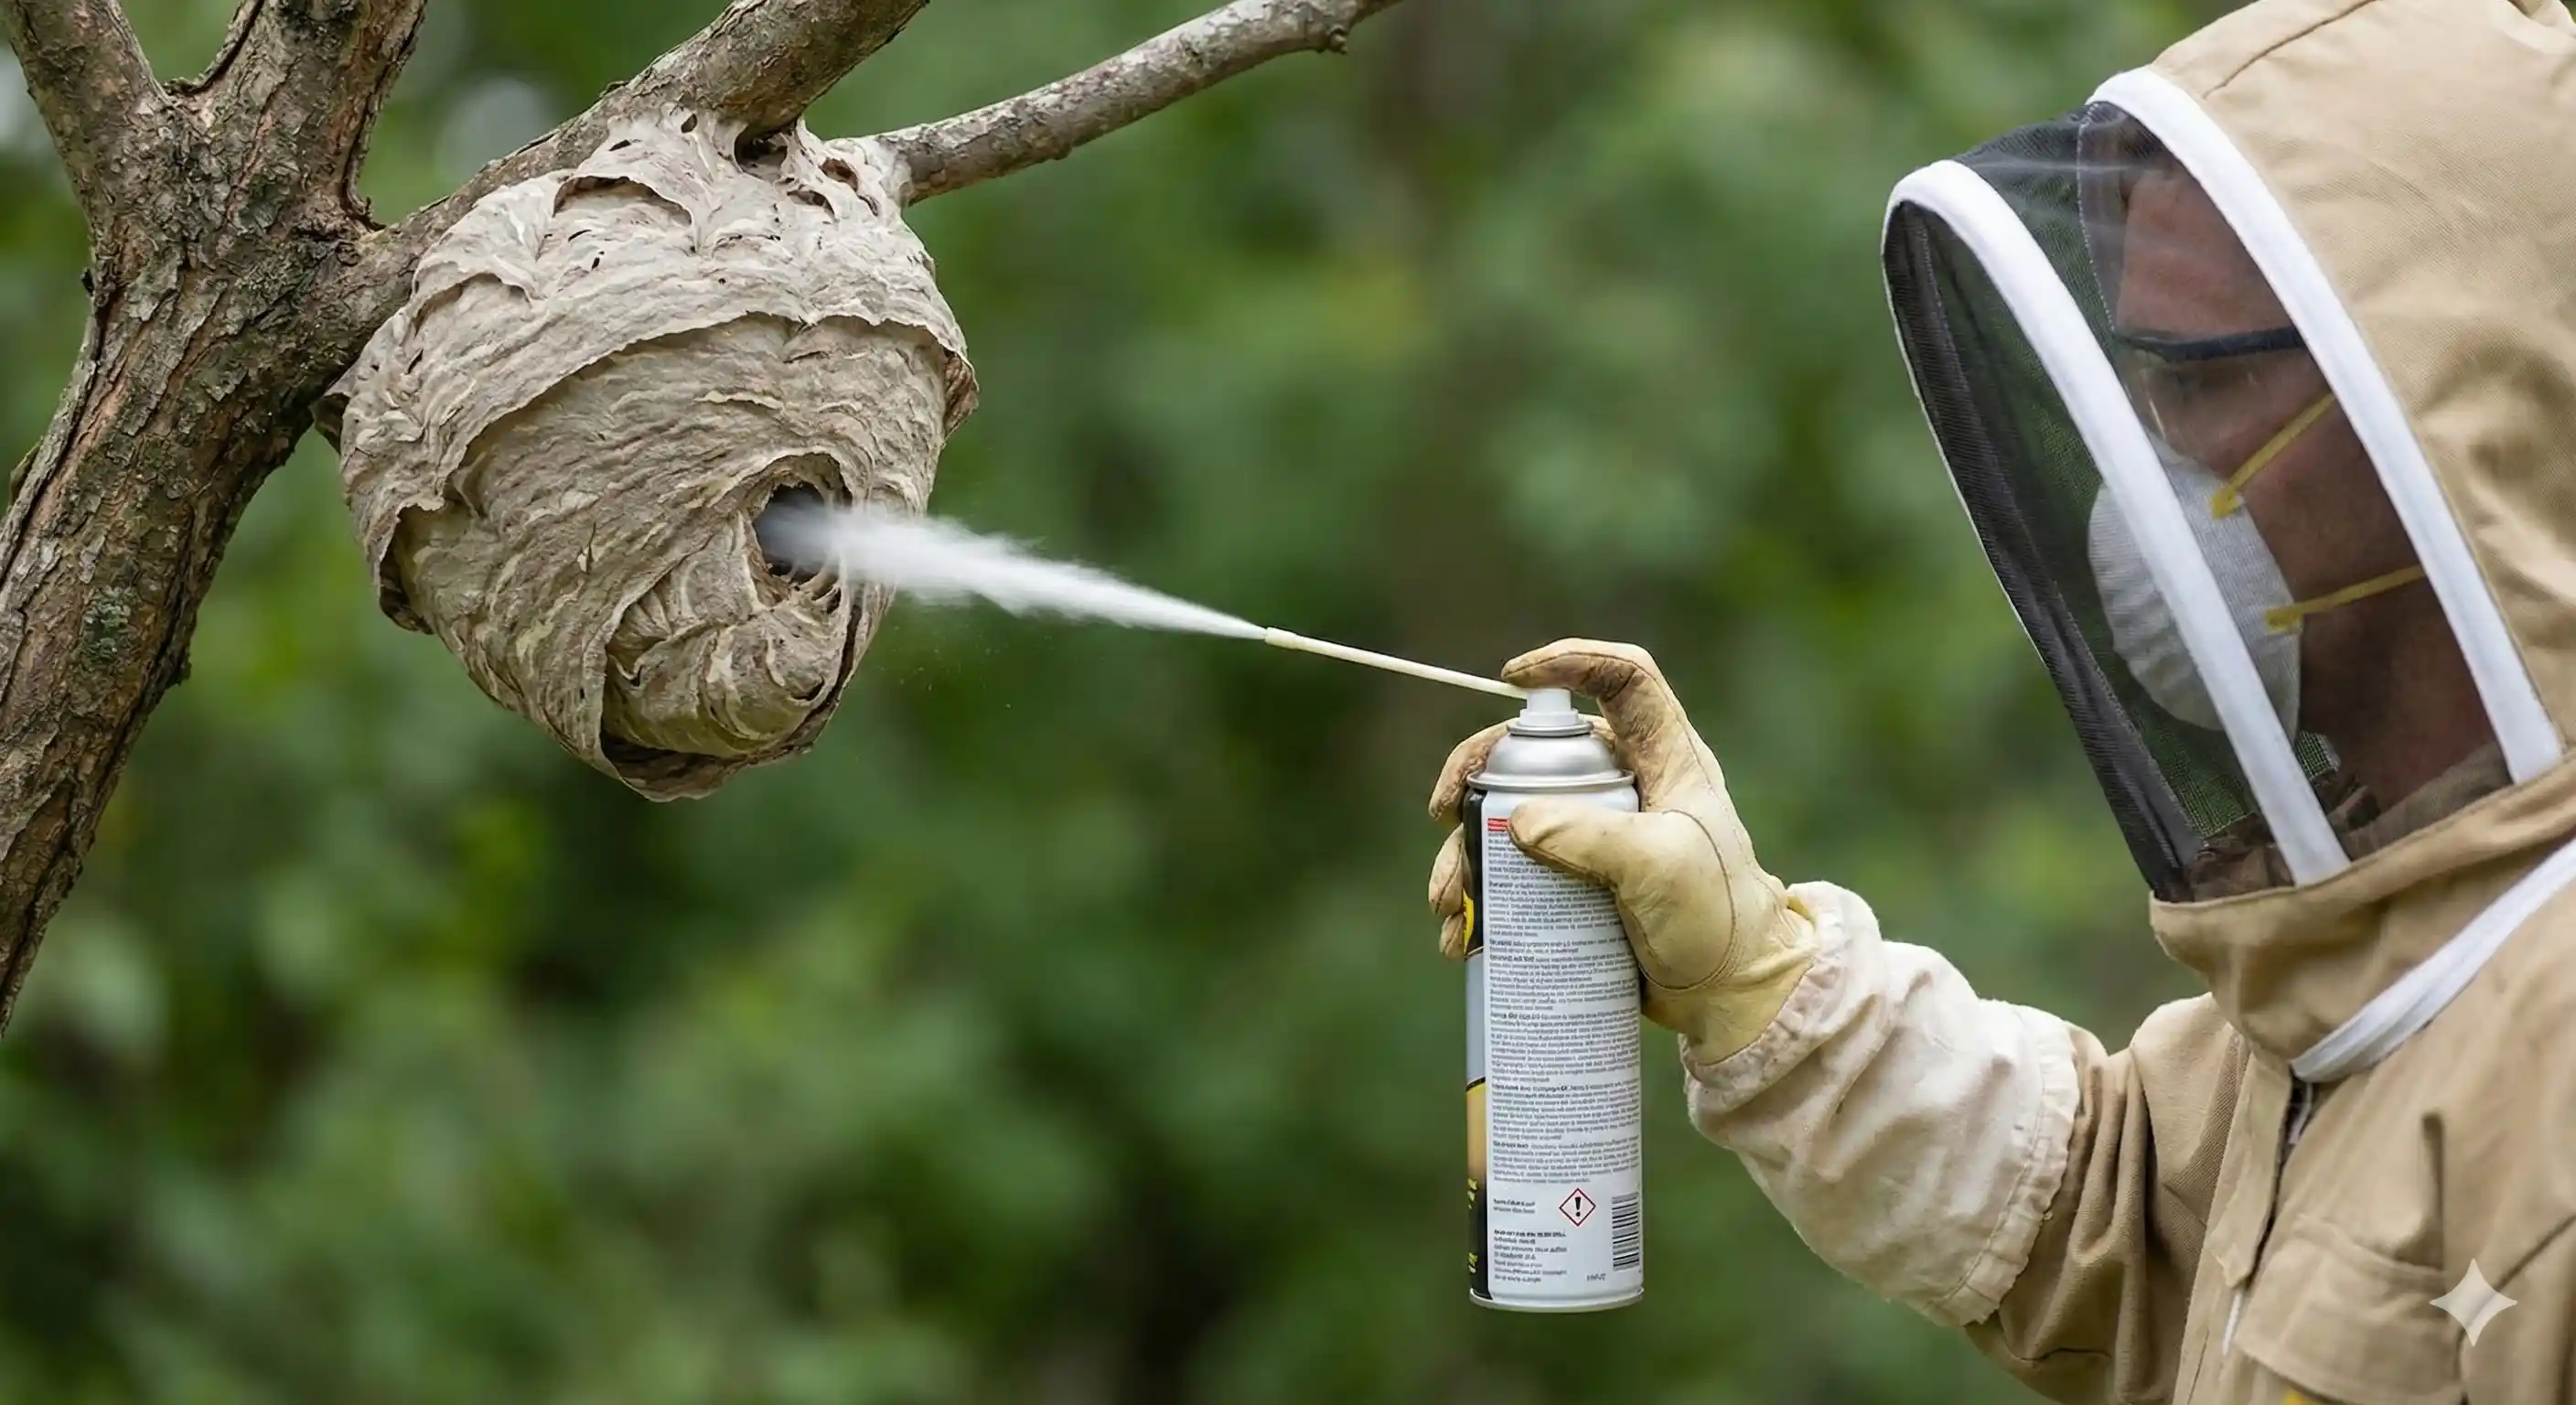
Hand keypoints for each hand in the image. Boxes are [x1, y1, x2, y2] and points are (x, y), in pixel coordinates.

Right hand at [1427, 640, 1815, 1061]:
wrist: (1730, 996)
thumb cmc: (1717, 920)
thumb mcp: (1661, 870)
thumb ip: (1594, 837)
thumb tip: (1516, 821)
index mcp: (1662, 759)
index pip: (1622, 680)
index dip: (1570, 662)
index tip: (1511, 679)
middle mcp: (1624, 785)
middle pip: (1534, 750)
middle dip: (1474, 778)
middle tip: (1441, 814)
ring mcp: (1595, 834)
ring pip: (1509, 816)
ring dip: (1465, 853)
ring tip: (1448, 902)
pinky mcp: (1574, 882)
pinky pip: (1512, 872)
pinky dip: (1479, 897)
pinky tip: (1461, 934)